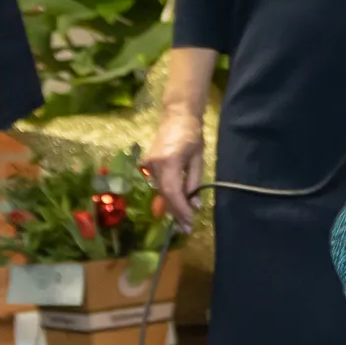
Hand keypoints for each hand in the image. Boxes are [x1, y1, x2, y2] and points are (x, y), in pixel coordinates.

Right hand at [141, 107, 207, 227]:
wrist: (177, 115)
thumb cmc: (192, 134)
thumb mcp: (198, 159)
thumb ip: (194, 182)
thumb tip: (194, 204)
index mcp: (169, 161)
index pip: (173, 192)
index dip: (180, 209)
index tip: (189, 222)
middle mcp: (154, 165)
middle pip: (164, 195)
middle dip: (176, 212)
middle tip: (186, 228)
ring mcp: (148, 164)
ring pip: (161, 191)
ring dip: (172, 206)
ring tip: (183, 221)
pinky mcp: (147, 164)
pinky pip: (158, 184)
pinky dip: (167, 195)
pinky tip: (175, 206)